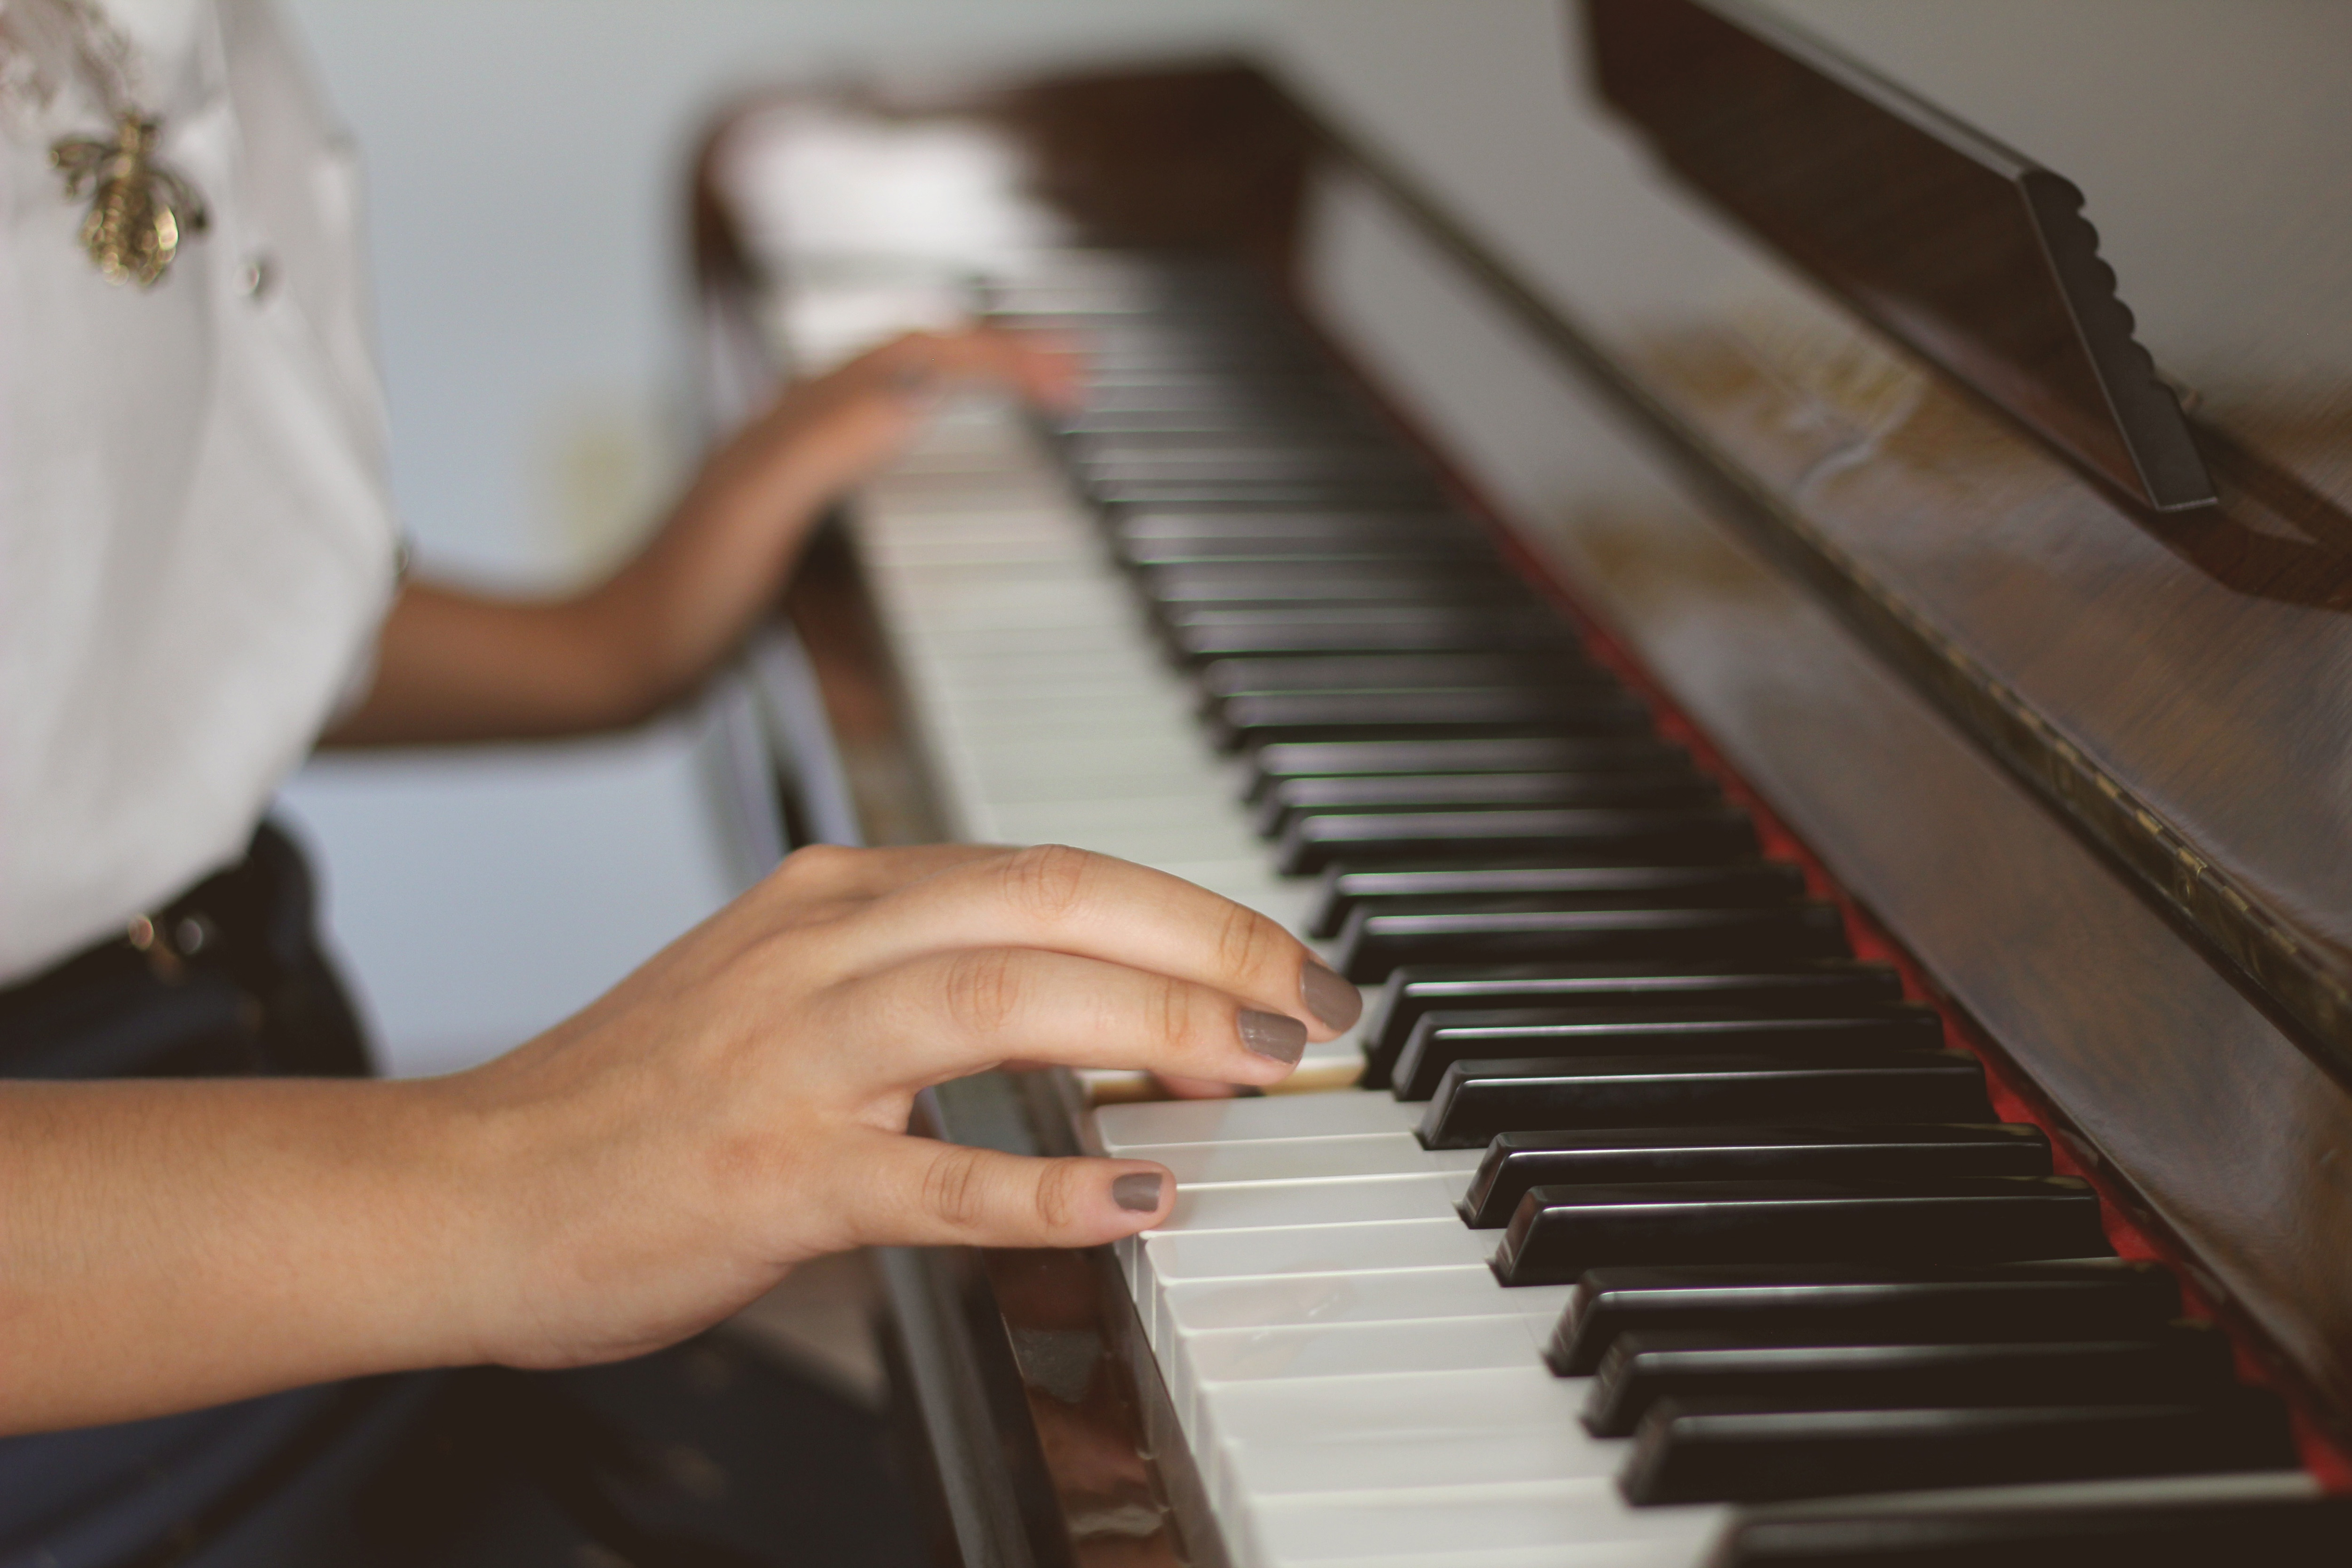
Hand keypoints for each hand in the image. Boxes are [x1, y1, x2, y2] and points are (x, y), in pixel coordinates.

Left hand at [329, 326, 1080, 745]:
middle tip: (1071, 377)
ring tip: (1037, 425)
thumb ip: (830, 443)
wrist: (610, 668)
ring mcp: (801, 491)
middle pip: (917, 370)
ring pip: (903, 423)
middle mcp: (801, 442)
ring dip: (972, 415)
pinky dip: (935, 493)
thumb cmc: (673, 601)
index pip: (918, 355)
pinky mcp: (800, 543)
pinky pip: (884, 498)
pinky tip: (960, 528)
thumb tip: (917, 392)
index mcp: (799, 422)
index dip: (1001, 356)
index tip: (1069, 375)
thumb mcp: (758, 508)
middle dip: (998, 362)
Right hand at [442, 843, 1361, 1371]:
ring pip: (1003, 1003)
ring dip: (1152, 1026)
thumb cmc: (630, 1097)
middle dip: (1206, 943)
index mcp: (833, 896)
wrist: (462, 1186)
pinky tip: (1136, 1200)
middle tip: (1312, 1002)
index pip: (1049, 867)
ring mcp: (790, 1060)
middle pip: (1051, 905)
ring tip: (1256, 1067)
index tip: (1278, 953)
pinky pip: (931, 1177)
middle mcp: (818, 948)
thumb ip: (918, 970)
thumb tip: (1083, 995)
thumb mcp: (782, 985)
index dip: (1185, 905)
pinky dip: (1044, 1186)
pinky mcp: (766, 1178)